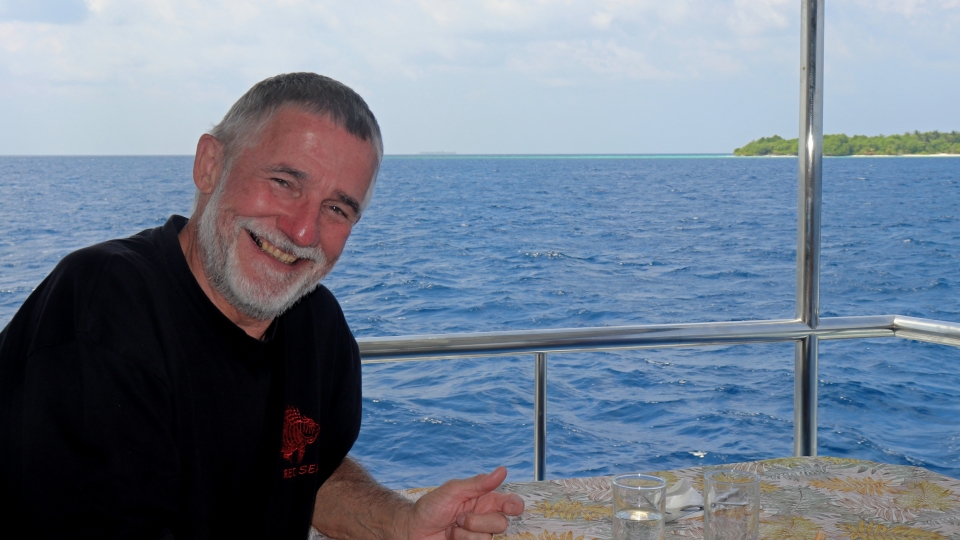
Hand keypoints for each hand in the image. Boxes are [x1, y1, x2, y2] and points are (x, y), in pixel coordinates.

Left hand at [402, 467, 524, 539]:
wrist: (413, 530)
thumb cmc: (431, 507)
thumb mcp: (452, 490)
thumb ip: (477, 483)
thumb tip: (502, 470)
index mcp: (485, 500)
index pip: (511, 503)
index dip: (515, 506)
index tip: (509, 508)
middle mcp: (485, 518)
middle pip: (501, 523)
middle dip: (478, 521)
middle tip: (459, 517)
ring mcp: (478, 535)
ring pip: (487, 538)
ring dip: (465, 533)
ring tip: (451, 528)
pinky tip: (451, 538)